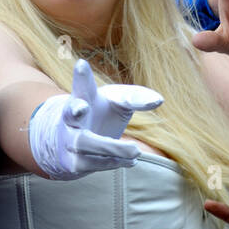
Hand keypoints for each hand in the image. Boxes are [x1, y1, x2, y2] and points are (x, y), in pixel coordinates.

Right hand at [28, 59, 160, 178]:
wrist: (72, 143)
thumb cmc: (100, 114)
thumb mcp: (117, 102)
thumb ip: (135, 98)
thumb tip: (159, 100)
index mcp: (83, 97)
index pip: (82, 85)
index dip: (82, 76)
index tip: (82, 64)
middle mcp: (71, 118)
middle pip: (70, 113)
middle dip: (74, 110)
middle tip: (81, 106)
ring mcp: (69, 140)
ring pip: (87, 144)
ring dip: (113, 148)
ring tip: (136, 150)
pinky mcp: (74, 162)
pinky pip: (95, 164)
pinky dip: (115, 162)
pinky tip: (132, 161)